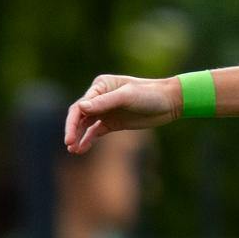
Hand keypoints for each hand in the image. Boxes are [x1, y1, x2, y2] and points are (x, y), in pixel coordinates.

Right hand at [64, 74, 181, 151]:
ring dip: (78, 136)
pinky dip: (88, 140)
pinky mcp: (113, 122)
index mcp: (100, 86)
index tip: (70, 138)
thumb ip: (104, 102)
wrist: (169, 102)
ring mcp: (106, 111)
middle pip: (80, 115)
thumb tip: (81, 107)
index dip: (73, 122)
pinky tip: (81, 149)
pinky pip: (96, 132)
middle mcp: (100, 98)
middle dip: (73, 130)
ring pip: (86, 125)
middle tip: (69, 144)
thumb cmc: (149, 95)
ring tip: (73, 150)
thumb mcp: (126, 97)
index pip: (80, 106)